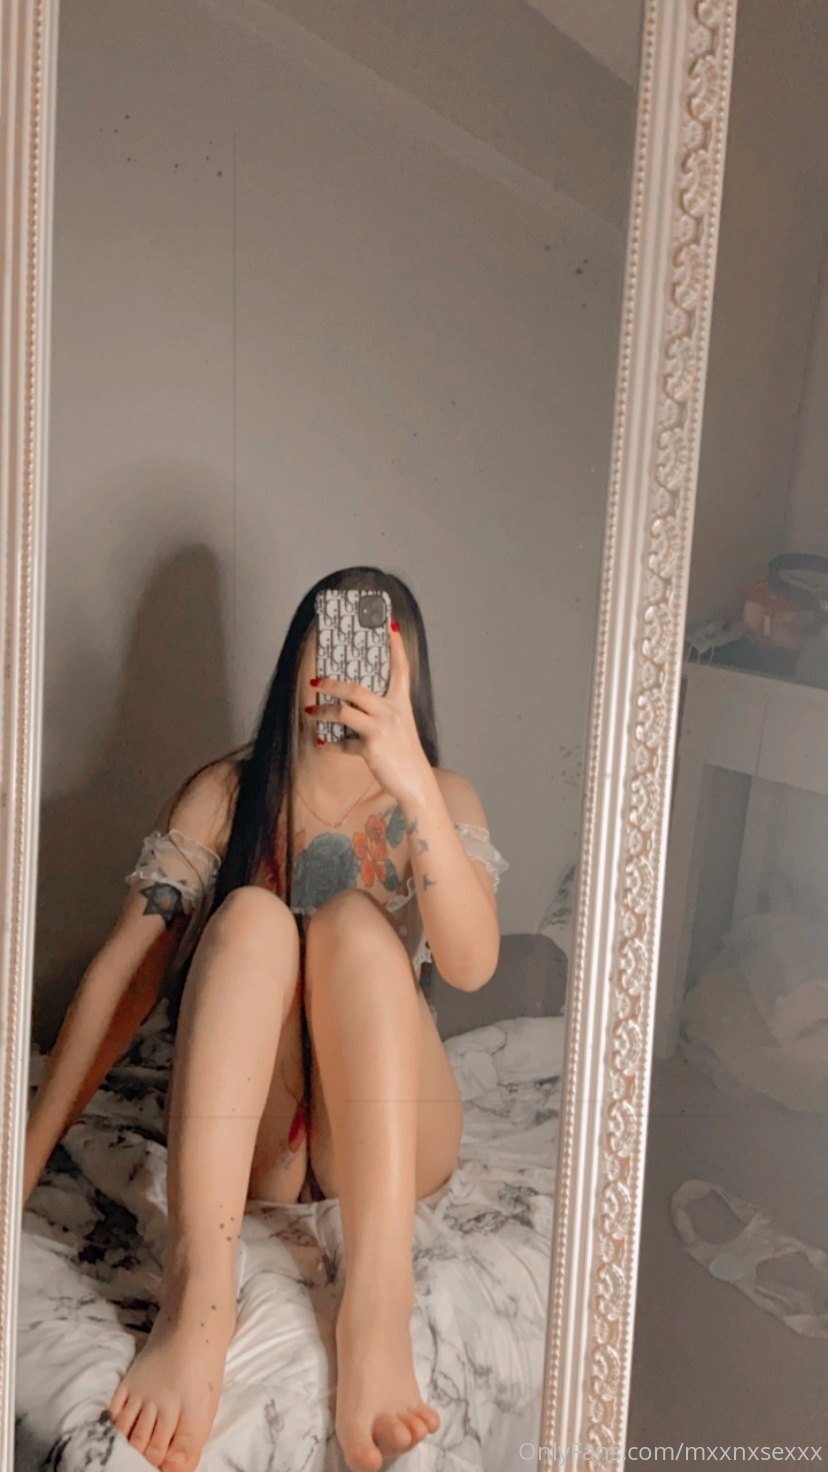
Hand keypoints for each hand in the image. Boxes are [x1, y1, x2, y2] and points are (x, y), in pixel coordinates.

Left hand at [305, 623, 431, 804]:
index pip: (401, 667)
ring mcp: (381, 730)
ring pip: (344, 712)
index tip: (389, 623)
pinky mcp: (371, 749)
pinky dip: (332, 744)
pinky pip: (344, 743)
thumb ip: (383, 711)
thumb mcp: (400, 726)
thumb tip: (353, 701)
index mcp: (402, 703)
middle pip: (356, 689)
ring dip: (324, 711)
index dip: (395, 645)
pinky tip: (323, 743)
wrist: (417, 783)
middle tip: (314, 681)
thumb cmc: (405, 753)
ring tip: (312, 711)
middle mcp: (392, 712)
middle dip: (332, 683)